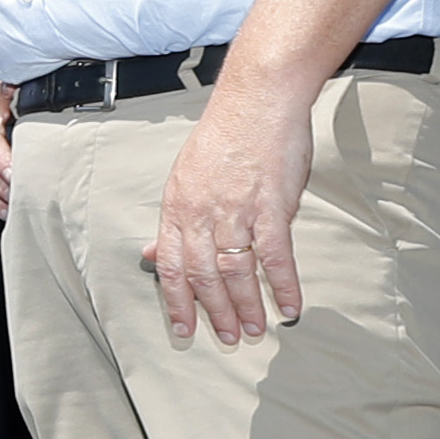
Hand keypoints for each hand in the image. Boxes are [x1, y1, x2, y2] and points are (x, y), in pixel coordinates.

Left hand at [141, 84, 313, 344]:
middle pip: (203, 275)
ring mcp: (235, 211)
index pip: (170, 266)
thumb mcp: (184, 178)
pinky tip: (289, 306)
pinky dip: (282, 285)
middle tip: (228, 338)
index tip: (183, 330)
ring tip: (255, 329)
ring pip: (235, 271)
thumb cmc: (225, 137)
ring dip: (246, 306)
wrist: (257, 100)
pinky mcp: (270, 206)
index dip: (176, 302)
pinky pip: (275, 256)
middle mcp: (202, 213)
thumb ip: (174, 222)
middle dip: (214, 312)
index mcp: (178, 208)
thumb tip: (150, 255)